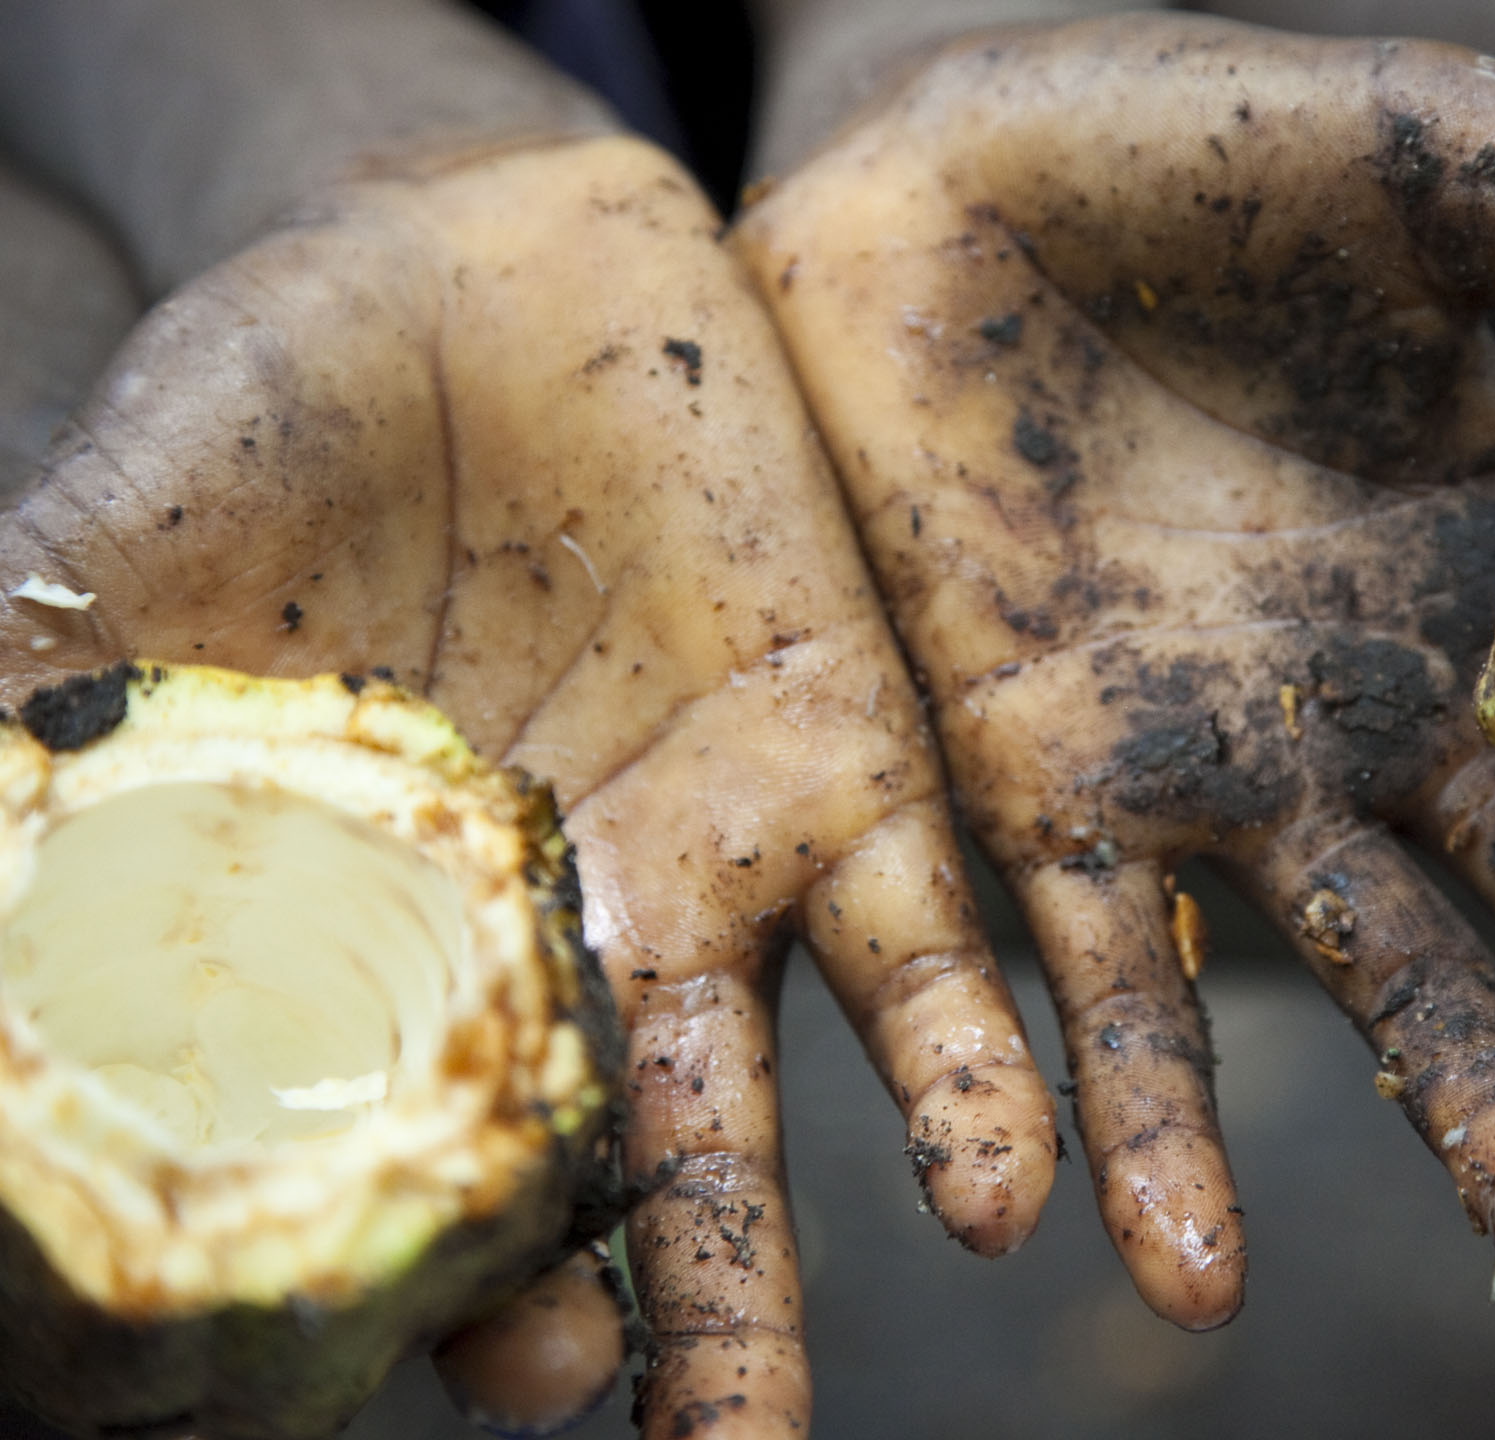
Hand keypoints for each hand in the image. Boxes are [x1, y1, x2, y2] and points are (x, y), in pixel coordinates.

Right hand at [0, 7, 1054, 1436]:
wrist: (454, 258)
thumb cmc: (252, 416)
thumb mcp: (108, 567)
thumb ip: (26, 725)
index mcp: (371, 952)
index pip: (389, 1180)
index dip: (401, 1288)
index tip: (446, 1378)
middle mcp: (553, 954)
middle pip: (602, 1192)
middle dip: (656, 1324)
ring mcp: (712, 872)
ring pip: (776, 1109)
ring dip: (810, 1249)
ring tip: (842, 1381)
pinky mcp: (856, 769)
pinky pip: (939, 938)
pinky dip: (976, 1055)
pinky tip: (1004, 1180)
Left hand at [734, 12, 1494, 1322]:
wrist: (913, 178)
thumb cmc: (1176, 148)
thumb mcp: (1416, 150)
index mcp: (1486, 565)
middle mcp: (1375, 702)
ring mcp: (1214, 767)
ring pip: (1362, 969)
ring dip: (1459, 1106)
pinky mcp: (1042, 795)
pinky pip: (1093, 978)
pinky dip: (1137, 1119)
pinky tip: (1185, 1265)